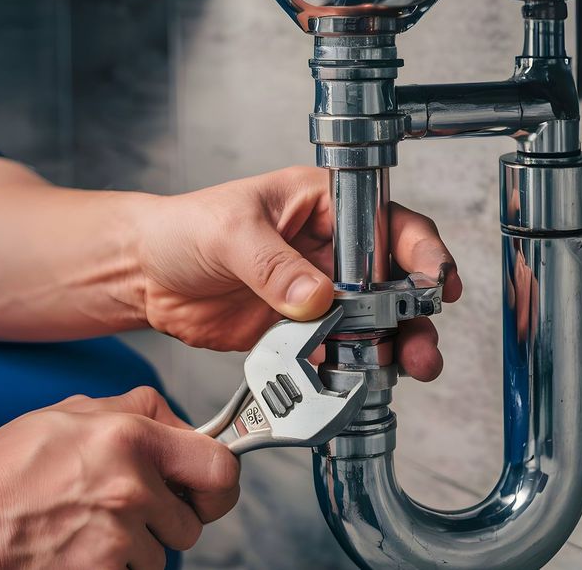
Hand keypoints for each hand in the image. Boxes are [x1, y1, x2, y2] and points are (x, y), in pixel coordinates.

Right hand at [0, 387, 238, 569]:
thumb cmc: (8, 469)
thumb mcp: (75, 412)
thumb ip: (137, 410)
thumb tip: (178, 423)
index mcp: (132, 438)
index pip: (220, 467)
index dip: (221, 480)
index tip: (212, 485)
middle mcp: (133, 488)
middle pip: (193, 520)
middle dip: (173, 516)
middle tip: (141, 507)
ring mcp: (117, 538)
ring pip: (163, 553)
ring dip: (140, 543)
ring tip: (95, 523)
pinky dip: (117, 565)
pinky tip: (84, 545)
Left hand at [138, 167, 461, 380]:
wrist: (145, 275)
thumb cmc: (183, 228)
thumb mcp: (229, 231)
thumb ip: (272, 265)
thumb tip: (317, 297)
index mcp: (322, 205)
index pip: (387, 221)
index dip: (421, 250)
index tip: (435, 279)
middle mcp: (329, 249)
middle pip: (392, 279)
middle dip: (416, 311)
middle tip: (421, 339)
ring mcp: (317, 293)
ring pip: (373, 320)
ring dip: (393, 344)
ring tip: (404, 364)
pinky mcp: (300, 330)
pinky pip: (337, 349)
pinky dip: (351, 366)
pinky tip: (355, 376)